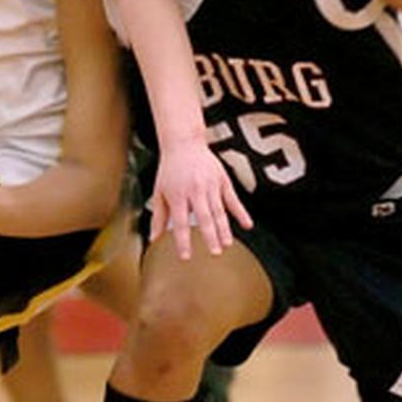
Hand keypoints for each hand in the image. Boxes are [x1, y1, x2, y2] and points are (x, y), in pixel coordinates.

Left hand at [150, 141, 251, 259]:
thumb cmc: (170, 170)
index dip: (183, 241)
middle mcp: (195, 191)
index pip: (181, 223)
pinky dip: (241, 213)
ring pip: (219, 211)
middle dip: (210, 236)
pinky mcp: (222, 180)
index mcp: (177, 195)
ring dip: (224, 229)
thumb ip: (159, 217)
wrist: (184, 143)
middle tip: (215, 253)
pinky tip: (247, 225)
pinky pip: (233, 200)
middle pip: (204, 217)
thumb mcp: (159, 192)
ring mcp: (211, 185)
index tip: (186, 257)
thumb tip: (153, 239)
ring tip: (227, 245)